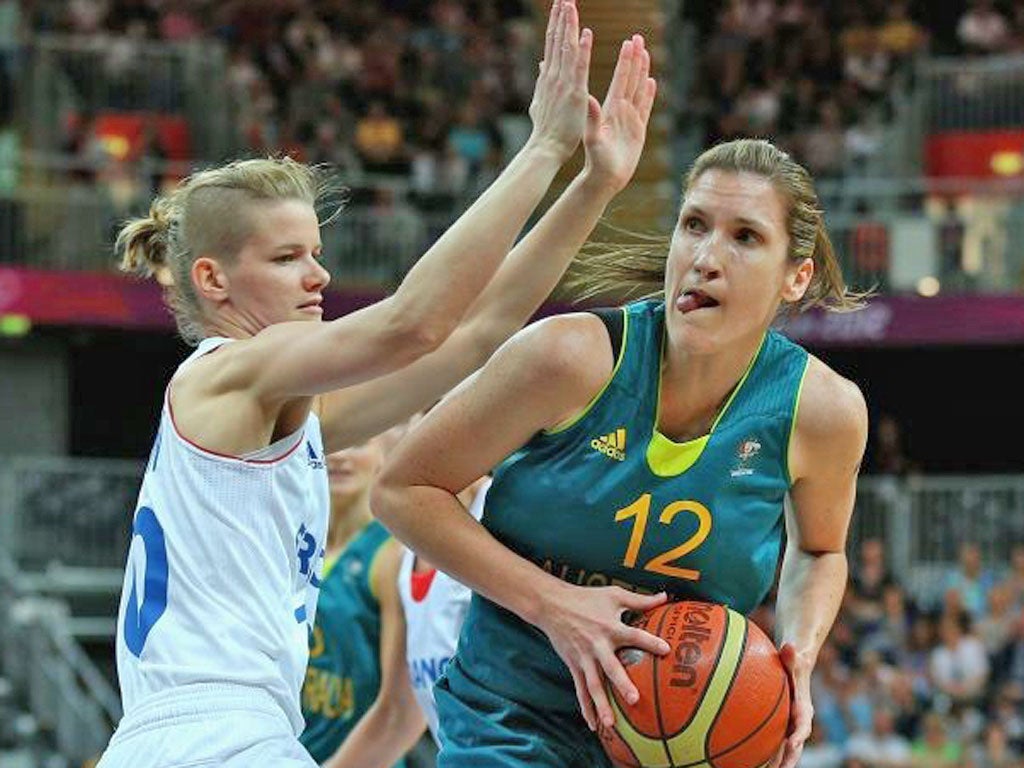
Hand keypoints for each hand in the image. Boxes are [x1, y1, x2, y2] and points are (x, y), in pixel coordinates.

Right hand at [526, 0, 592, 161]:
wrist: (546, 147)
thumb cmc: (545, 128)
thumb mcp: (540, 100)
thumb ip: (542, 81)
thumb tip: (541, 64)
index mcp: (548, 77)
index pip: (552, 44)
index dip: (556, 24)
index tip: (559, 6)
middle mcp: (553, 76)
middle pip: (557, 40)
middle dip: (560, 17)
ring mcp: (563, 83)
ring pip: (566, 48)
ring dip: (569, 26)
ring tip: (571, 5)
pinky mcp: (574, 93)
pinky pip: (579, 68)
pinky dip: (582, 50)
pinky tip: (585, 33)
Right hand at [535, 583, 668, 730]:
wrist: (551, 604)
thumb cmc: (586, 597)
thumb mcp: (614, 594)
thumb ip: (641, 600)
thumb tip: (665, 596)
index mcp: (610, 627)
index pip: (634, 635)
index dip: (649, 641)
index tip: (666, 650)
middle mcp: (597, 644)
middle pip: (610, 667)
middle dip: (621, 683)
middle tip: (634, 699)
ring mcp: (584, 657)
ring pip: (593, 685)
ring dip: (601, 704)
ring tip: (611, 723)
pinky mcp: (573, 665)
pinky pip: (580, 689)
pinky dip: (586, 708)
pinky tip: (594, 725)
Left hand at [582, 35, 656, 193]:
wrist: (603, 179)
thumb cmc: (596, 161)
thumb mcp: (593, 138)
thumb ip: (592, 118)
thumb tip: (589, 98)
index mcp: (609, 109)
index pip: (620, 79)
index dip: (626, 61)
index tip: (629, 42)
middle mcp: (619, 110)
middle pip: (630, 79)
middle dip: (634, 59)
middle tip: (638, 38)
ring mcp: (629, 119)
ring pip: (638, 90)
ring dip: (642, 72)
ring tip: (646, 54)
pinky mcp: (637, 130)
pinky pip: (645, 107)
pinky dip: (649, 94)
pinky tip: (652, 82)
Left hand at [768, 644, 813, 767]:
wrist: (794, 666)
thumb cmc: (791, 661)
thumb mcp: (792, 658)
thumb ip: (791, 656)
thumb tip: (789, 645)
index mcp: (803, 708)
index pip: (804, 724)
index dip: (799, 735)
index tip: (792, 743)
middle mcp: (796, 721)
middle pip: (794, 744)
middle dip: (789, 759)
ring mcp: (787, 725)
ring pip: (782, 748)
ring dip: (775, 761)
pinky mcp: (776, 726)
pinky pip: (769, 741)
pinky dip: (761, 752)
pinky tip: (746, 761)